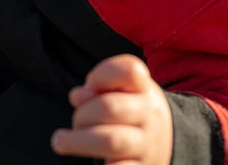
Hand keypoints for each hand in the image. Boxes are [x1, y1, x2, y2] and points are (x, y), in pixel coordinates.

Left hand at [52, 54, 172, 163]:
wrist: (167, 143)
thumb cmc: (131, 109)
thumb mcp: (122, 90)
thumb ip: (98, 86)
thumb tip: (78, 96)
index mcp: (144, 88)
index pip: (129, 71)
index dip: (102, 74)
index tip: (91, 84)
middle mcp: (148, 114)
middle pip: (109, 108)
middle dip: (83, 114)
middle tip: (76, 122)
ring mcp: (145, 145)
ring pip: (110, 141)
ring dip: (78, 141)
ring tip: (60, 141)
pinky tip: (97, 164)